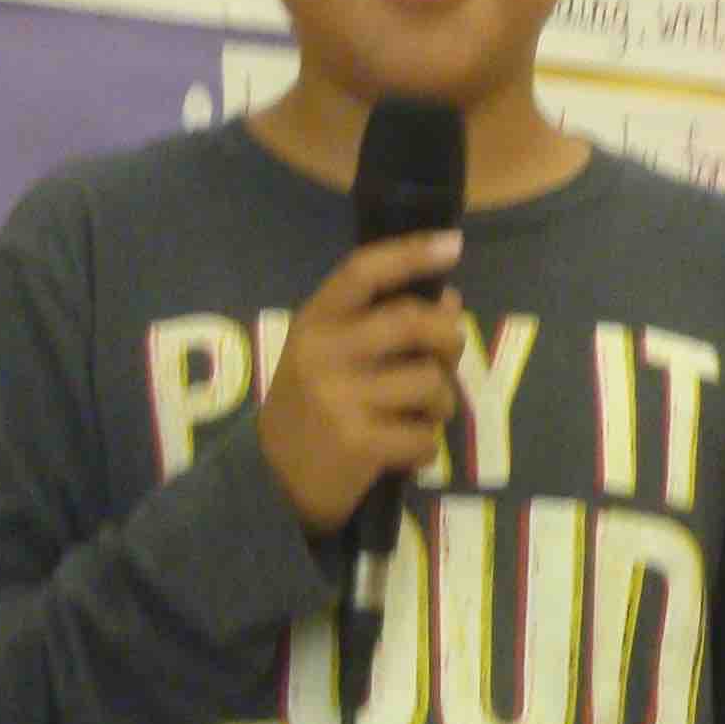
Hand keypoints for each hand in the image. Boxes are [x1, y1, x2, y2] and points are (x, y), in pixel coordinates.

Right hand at [258, 230, 466, 533]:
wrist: (272, 479)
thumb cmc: (312, 405)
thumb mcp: (332, 354)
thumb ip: (383, 324)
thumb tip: (449, 301)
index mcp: (315, 322)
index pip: (363, 272)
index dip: (410, 253)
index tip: (452, 244)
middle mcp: (322, 354)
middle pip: (411, 322)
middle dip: (448, 337)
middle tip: (448, 353)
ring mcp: (339, 399)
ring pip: (428, 383)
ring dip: (441, 402)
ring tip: (422, 414)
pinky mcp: (358, 443)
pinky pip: (423, 435)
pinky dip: (426, 446)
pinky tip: (406, 450)